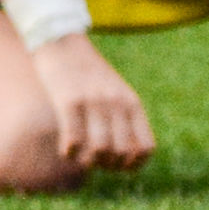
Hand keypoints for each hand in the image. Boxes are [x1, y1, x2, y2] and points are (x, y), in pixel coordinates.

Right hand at [32, 34, 152, 171]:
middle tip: (94, 160)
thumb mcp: (115, 92)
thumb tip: (125, 157)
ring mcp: (94, 102)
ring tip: (79, 156)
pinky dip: (69, 152)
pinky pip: (74, 140)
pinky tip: (66, 148)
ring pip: (100, 150)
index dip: (132, 165)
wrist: (62, 43)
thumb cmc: (87, 74)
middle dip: (108, 166)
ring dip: (87, 162)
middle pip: (122, 153)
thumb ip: (124, 118)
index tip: (116, 164)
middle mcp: (117, 103)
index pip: (146, 148)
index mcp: (132, 103)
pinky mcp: (69, 101)